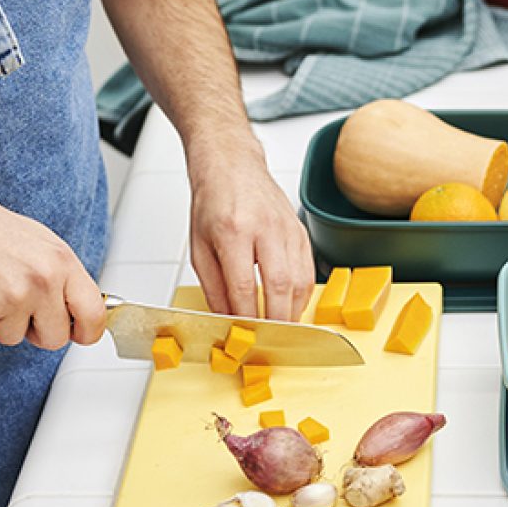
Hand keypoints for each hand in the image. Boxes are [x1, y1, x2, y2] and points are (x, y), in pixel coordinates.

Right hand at [0, 190, 105, 348]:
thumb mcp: (41, 243)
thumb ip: (63, 277)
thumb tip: (78, 307)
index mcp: (62, 263)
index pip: (93, 314)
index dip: (87, 332)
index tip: (79, 335)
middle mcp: (42, 281)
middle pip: (55, 339)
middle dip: (38, 332)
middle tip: (20, 310)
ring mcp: (11, 297)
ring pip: (14, 337)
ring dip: (0, 322)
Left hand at [187, 148, 314, 321]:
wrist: (232, 166)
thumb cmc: (213, 203)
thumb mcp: (199, 247)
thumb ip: (213, 285)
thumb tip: (227, 318)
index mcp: (233, 230)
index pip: (243, 285)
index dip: (246, 316)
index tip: (244, 334)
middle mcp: (265, 228)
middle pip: (279, 284)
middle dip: (276, 319)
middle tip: (270, 340)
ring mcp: (287, 228)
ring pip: (300, 279)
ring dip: (293, 310)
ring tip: (283, 328)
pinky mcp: (300, 231)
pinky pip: (308, 269)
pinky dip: (302, 294)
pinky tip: (292, 305)